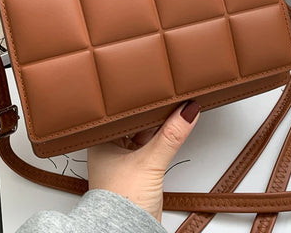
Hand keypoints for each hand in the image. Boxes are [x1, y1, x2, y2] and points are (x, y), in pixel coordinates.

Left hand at [87, 101, 199, 221]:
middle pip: (136, 122)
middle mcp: (111, 148)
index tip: (156, 88)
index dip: (140, 101)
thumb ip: (170, 137)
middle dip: (153, 112)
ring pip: (144, 134)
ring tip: (175, 108)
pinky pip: (151, 148)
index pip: (124, 113)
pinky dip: (161, 140)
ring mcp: (125, 159)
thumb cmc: (120, 202)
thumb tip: (187, 112)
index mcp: (102, 141)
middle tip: (170, 96)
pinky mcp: (137, 170)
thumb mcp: (149, 163)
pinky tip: (172, 130)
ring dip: (159, 126)